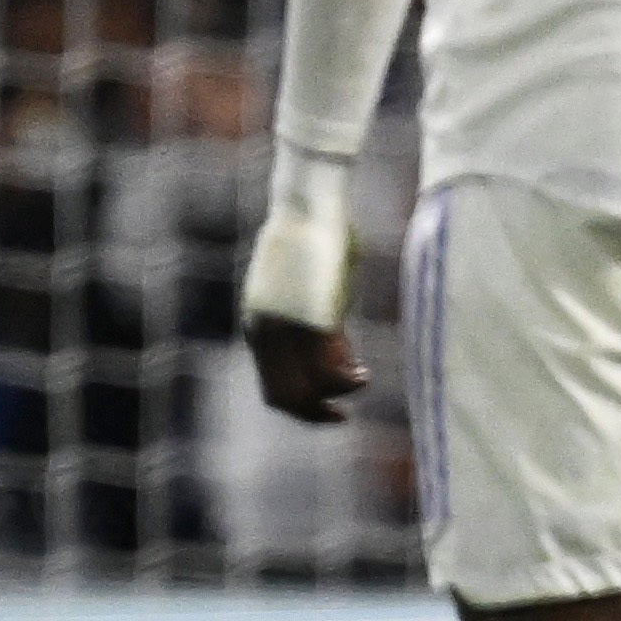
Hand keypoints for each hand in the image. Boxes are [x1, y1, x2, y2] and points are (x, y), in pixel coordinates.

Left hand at [239, 190, 359, 420]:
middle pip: (284, 397)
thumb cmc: (314, 235)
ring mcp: (287, 328)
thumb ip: (316, 319)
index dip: (302, 402)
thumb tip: (338, 346)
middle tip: (340, 417)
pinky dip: (348, 383)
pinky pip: (330, 370)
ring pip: (308, 389)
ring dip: (336, 396)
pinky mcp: (313, 320)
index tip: (329, 401)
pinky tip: (362, 376)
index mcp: (258, 325)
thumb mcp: (309, 285)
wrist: (308, 203)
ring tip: (360, 382)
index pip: (272, 385)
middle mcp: (266, 333)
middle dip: (313, 414)